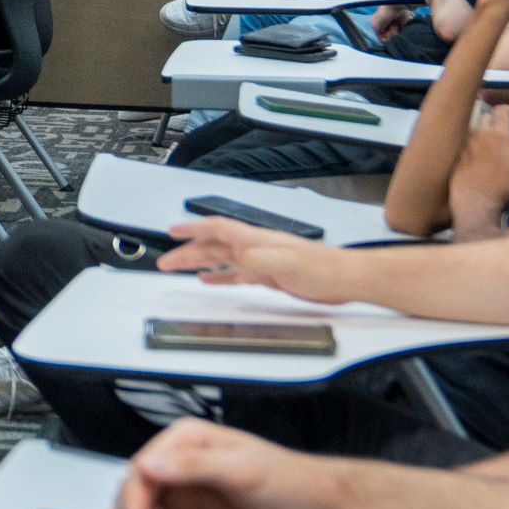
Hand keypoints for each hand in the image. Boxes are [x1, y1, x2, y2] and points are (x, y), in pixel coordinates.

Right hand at [110, 420, 342, 508]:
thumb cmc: (287, 481)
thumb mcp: (242, 470)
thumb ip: (194, 466)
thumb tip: (151, 464)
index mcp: (188, 440)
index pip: (143, 466)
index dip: (133, 496)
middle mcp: (181, 462)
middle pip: (137, 487)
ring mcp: (184, 489)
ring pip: (143, 507)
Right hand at [157, 220, 344, 302]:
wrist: (343, 278)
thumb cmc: (322, 268)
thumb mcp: (289, 263)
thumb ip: (262, 259)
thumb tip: (238, 257)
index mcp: (256, 240)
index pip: (217, 229)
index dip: (193, 228)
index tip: (172, 231)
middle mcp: (255, 248)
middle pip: (213, 246)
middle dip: (187, 251)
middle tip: (165, 260)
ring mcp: (260, 261)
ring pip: (221, 259)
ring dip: (198, 262)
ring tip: (177, 267)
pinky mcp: (267, 276)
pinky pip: (235, 274)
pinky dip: (219, 276)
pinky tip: (209, 280)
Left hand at [451, 105, 508, 226]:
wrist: (475, 203)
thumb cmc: (504, 187)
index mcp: (499, 135)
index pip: (501, 111)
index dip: (507, 110)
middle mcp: (479, 135)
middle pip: (486, 118)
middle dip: (494, 121)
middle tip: (501, 132)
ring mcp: (465, 144)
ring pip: (474, 130)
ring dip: (481, 133)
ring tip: (489, 145)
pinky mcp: (456, 154)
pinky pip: (464, 143)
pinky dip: (470, 145)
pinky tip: (476, 157)